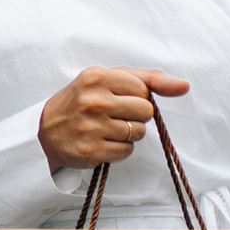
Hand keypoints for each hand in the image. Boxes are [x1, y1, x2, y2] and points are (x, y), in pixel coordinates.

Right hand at [37, 67, 188, 171]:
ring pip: (138, 133)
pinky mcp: (91, 151)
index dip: (137, 97)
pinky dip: (119, 149)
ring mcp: (91, 127)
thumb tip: (184, 86)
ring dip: (128, 134)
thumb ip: (148, 79)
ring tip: (106, 129)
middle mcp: (94, 101)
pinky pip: (126, 151)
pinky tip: (101, 142)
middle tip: (113, 115)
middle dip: (136, 116)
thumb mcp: (109, 79)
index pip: (144, 90)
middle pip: (146, 112)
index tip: (118, 99)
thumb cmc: (83, 101)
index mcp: (98, 77)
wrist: (45, 131)